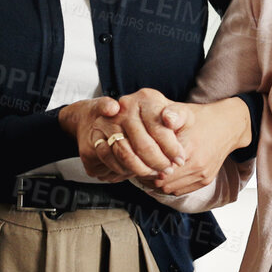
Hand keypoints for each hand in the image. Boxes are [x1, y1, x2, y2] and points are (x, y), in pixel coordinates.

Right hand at [59, 94, 185, 181]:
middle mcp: (123, 108)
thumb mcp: (166, 111)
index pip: (159, 128)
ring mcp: (104, 124)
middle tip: (167, 171)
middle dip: (158, 162)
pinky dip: (122, 170)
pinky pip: (110, 162)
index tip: (180, 160)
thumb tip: (170, 120)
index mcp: (144, 98)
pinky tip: (133, 171)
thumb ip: (176, 115)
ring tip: (153, 173)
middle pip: (143, 144)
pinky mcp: (92, 141)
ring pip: (125, 155)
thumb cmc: (143, 116)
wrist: (96, 115)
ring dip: (141, 169)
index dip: (171, 147)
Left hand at [142, 97, 251, 196]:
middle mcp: (197, 165)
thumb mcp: (184, 110)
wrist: (228, 126)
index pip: (159, 169)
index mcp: (190, 148)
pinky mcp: (205, 180)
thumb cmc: (200, 118)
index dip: (146, 167)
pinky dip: (170, 185)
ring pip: (170, 189)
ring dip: (159, 183)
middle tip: (141, 167)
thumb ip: (172, 114)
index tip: (138, 160)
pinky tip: (164, 174)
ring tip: (151, 170)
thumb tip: (166, 118)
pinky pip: (181, 191)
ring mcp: (202, 175)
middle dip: (149, 177)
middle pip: (162, 183)